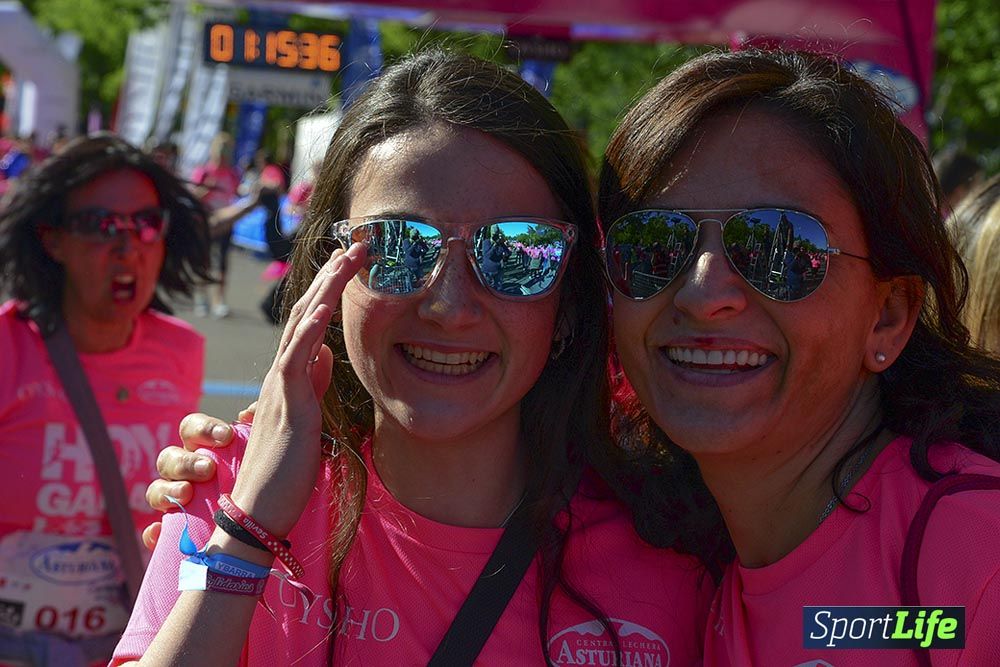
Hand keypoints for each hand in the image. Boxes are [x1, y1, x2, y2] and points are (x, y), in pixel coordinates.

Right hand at [141, 404, 257, 549]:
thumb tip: (248, 413)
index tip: (227, 436)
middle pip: (169, 458)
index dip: (203, 429)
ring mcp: (177, 501)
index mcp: (205, 449)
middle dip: (185, 462)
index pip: (191, 429)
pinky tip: (159, 530)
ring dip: (168, 490)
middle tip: (209, 470)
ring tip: (187, 494)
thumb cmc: (267, 480)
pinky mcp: (175, 531)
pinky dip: (154, 531)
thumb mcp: (267, 452)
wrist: (268, 525)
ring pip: (157, 490)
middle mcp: (186, 472)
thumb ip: (260, 427)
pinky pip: (155, 532)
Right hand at [227, 243, 364, 536]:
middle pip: (305, 312)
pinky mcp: (284, 407)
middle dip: (332, 277)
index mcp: (290, 377)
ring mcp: (280, 388)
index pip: (309, 321)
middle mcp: (282, 375)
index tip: (351, 263)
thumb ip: (312, 386)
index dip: (329, 290)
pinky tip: (322, 309)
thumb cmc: (285, 472)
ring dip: (325, 290)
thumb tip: (326, 359)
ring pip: (299, 326)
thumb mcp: (307, 420)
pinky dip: (307, 333)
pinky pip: (293, 362)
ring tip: (347, 259)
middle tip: (358, 245)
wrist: (258, 512)